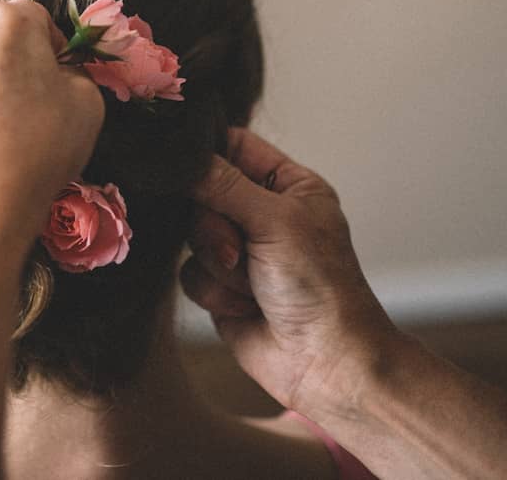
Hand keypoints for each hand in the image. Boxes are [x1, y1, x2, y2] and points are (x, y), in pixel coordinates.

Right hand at [180, 128, 398, 416]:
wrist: (323, 360)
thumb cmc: (319, 286)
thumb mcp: (275, 221)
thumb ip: (224, 184)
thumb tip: (183, 157)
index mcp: (289, 186)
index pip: (234, 146)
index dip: (207, 154)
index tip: (185, 164)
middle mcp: (263, 214)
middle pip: (203, 193)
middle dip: (215, 225)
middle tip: (240, 248)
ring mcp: (241, 251)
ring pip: (192, 236)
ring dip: (219, 263)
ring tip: (251, 283)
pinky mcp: (222, 286)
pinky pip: (191, 273)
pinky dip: (215, 291)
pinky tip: (245, 306)